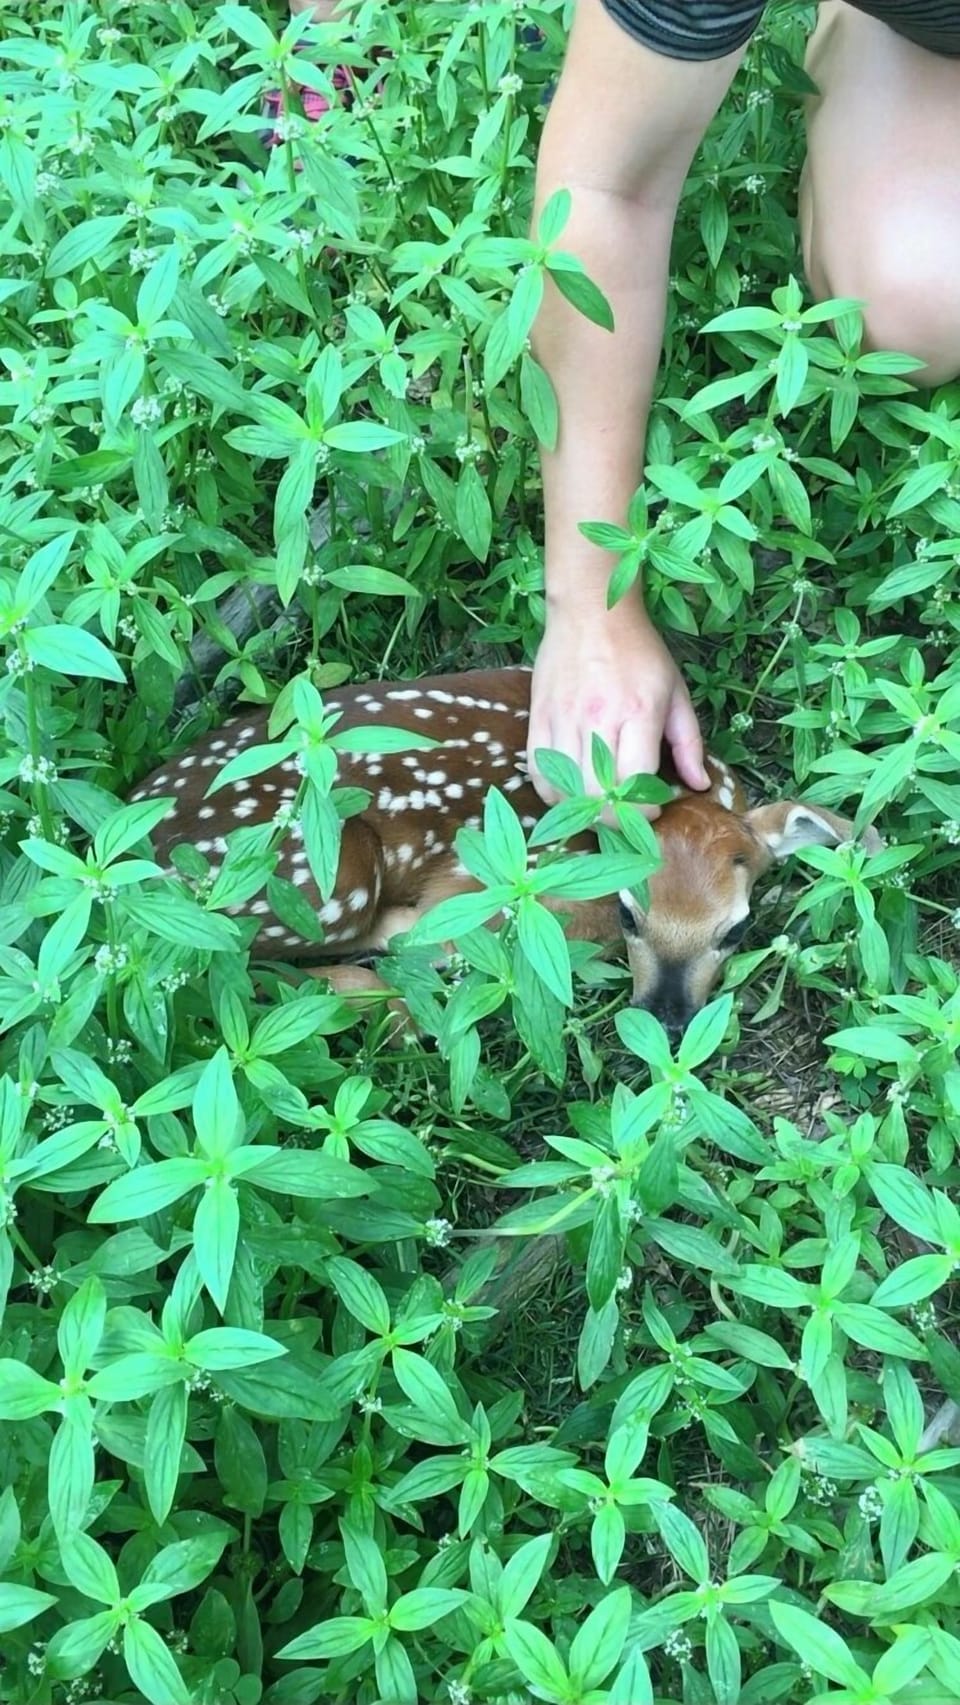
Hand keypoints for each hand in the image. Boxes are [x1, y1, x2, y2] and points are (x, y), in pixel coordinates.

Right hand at [528, 603, 708, 817]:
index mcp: (638, 712)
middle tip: (625, 815)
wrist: (591, 610)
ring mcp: (563, 718)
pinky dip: (553, 793)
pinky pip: (539, 772)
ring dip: (583, 809)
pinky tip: (569, 792)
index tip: (651, 809)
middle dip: (614, 818)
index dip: (643, 811)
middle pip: (597, 795)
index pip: (633, 783)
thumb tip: (699, 785)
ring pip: (565, 788)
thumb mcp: (676, 691)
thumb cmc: (639, 651)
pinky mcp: (539, 717)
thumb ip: (689, 742)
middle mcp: (598, 719)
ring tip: (599, 806)